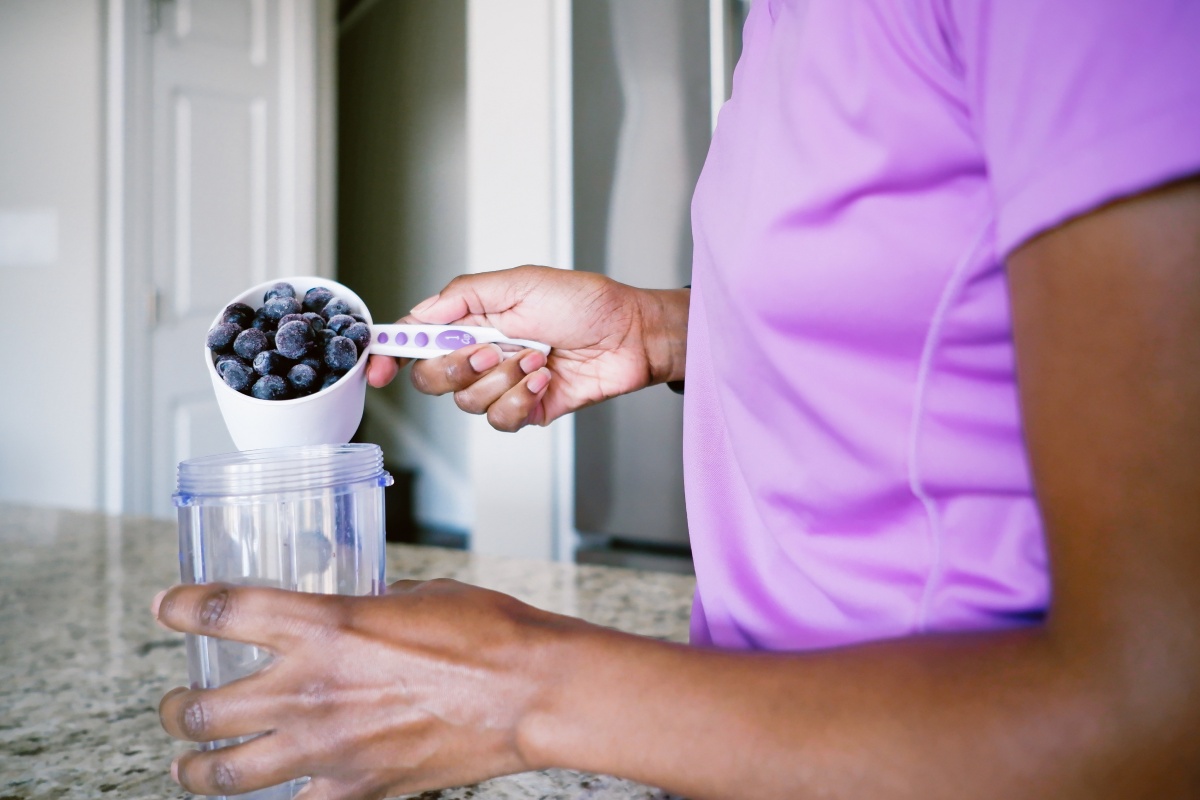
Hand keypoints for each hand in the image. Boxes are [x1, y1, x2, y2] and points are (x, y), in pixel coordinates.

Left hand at [153, 579, 571, 799]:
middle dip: (173, 707)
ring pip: (225, 772)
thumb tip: (361, 611)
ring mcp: (329, 746)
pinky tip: (272, 795)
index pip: (222, 612)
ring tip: (188, 763)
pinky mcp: (358, 787)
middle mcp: (311, 688)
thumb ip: (372, 605)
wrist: (528, 691)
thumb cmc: (489, 634)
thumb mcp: (418, 595)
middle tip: (174, 703)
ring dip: (195, 767)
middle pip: (201, 708)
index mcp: (325, 625)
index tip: (167, 606)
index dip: (181, 607)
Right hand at [366, 266, 687, 430]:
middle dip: (458, 367)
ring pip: (468, 402)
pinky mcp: (527, 410)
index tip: (379, 371)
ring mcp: (503, 384)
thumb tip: (419, 314)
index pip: (415, 340)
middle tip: (494, 350)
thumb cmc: (583, 302)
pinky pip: (502, 419)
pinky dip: (523, 398)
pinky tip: (545, 378)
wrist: (629, 335)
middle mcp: (481, 354)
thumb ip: (463, 297)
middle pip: (432, 379)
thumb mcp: (519, 283)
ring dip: (504, 379)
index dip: (389, 357)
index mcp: (471, 320)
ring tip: (538, 357)